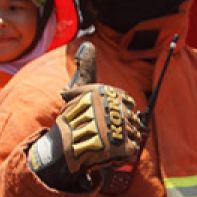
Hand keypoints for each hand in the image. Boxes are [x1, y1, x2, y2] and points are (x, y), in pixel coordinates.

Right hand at [27, 43, 144, 187]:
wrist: (63, 148)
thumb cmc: (72, 118)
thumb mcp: (78, 90)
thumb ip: (86, 68)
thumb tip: (88, 45)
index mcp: (106, 93)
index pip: (128, 102)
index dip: (118, 112)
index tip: (106, 118)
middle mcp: (113, 108)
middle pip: (132, 118)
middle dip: (121, 126)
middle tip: (103, 133)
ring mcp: (118, 128)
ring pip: (133, 133)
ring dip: (122, 139)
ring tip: (105, 142)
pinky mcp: (121, 147)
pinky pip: (133, 148)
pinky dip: (123, 151)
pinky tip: (109, 151)